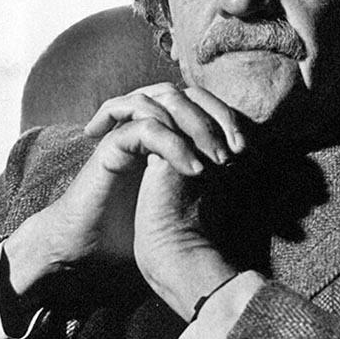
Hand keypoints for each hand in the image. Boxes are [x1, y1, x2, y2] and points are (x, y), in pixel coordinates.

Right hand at [4, 82, 242, 297]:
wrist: (88, 246)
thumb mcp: (178, 201)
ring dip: (197, 125)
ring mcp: (123, 131)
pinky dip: (172, 143)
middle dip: (216, 115)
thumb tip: (251, 185)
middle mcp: (140, 124)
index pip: (196, 101)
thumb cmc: (129, 227)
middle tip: (239, 149)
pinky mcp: (109, 146)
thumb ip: (207, 185)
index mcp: (158, 131)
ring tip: (219, 159)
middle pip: (183, 92)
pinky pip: (143, 127)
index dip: (225, 117)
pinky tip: (193, 171)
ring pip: (162, 99)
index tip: (248, 149)